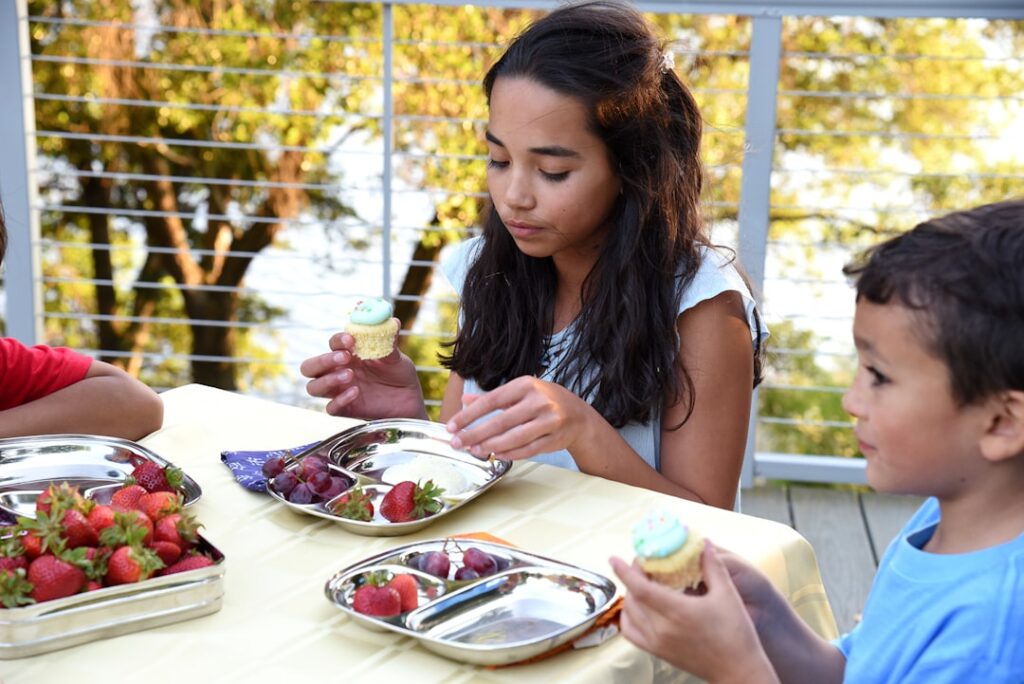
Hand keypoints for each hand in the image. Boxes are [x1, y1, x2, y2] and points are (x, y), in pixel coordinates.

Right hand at [299, 324, 425, 419]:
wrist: (410, 400)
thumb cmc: (399, 374)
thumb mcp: (397, 357)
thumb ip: (390, 341)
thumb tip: (392, 321)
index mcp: (348, 354)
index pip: (332, 344)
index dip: (337, 340)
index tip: (350, 339)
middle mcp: (338, 372)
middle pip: (310, 367)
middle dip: (322, 361)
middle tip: (344, 357)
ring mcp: (340, 391)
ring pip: (313, 387)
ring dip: (327, 380)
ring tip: (350, 375)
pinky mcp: (346, 409)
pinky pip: (331, 408)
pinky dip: (340, 400)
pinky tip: (356, 392)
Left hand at [445, 376, 591, 459]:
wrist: (579, 415)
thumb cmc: (545, 401)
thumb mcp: (520, 392)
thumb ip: (493, 397)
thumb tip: (465, 401)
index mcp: (526, 385)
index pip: (491, 400)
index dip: (469, 415)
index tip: (453, 426)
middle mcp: (538, 401)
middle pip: (500, 421)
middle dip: (475, 434)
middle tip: (457, 443)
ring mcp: (549, 420)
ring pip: (514, 438)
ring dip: (490, 446)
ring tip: (473, 451)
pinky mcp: (554, 438)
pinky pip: (527, 450)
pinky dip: (510, 454)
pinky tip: (496, 455)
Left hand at [609, 543, 777, 682]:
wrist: (738, 672)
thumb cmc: (736, 634)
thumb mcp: (728, 595)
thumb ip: (712, 566)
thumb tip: (703, 544)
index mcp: (678, 612)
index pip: (640, 588)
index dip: (625, 572)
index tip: (614, 558)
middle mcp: (662, 629)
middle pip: (632, 598)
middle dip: (631, 578)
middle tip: (643, 565)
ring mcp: (657, 643)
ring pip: (629, 614)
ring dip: (630, 596)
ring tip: (641, 583)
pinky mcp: (658, 653)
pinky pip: (631, 633)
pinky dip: (628, 618)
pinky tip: (639, 608)